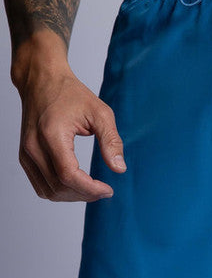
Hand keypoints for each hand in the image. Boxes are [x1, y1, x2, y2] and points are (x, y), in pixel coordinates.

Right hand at [19, 66, 126, 201]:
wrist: (41, 81)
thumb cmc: (70, 93)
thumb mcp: (100, 112)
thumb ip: (111, 141)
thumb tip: (119, 169)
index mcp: (51, 134)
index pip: (68, 175)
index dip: (90, 188)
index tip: (108, 189)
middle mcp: (33, 146)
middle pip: (58, 187)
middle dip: (85, 195)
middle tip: (104, 190)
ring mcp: (26, 153)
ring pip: (48, 191)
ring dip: (72, 196)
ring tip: (92, 189)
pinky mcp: (25, 157)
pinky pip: (40, 186)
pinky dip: (59, 191)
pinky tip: (76, 185)